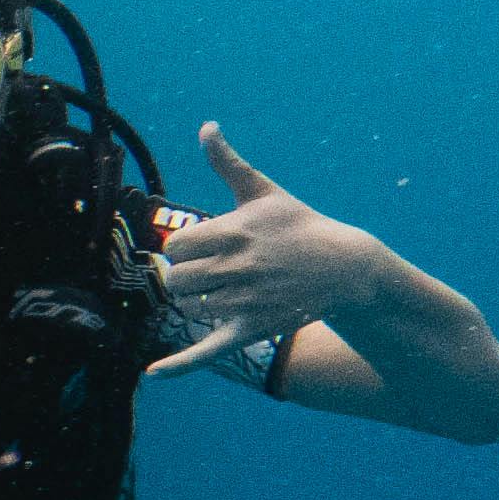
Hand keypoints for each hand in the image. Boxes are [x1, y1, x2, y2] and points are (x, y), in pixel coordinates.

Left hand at [151, 126, 383, 379]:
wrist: (344, 267)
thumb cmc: (299, 225)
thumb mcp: (263, 192)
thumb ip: (228, 163)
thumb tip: (206, 127)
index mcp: (233, 232)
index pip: (177, 248)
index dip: (186, 249)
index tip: (207, 247)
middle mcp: (237, 268)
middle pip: (178, 280)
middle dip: (189, 276)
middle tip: (215, 271)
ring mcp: (244, 301)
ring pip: (192, 308)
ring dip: (201, 301)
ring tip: (230, 290)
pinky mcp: (253, 329)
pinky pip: (207, 351)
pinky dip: (179, 365)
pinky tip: (154, 372)